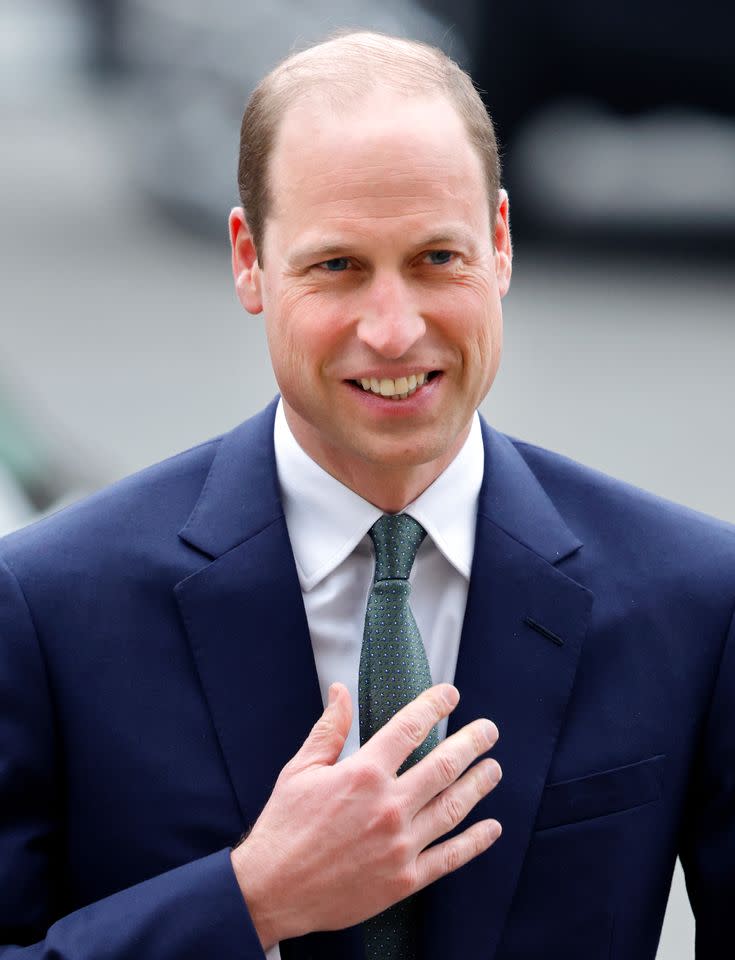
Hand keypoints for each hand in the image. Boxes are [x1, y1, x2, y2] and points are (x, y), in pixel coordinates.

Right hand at [230, 683, 500, 948]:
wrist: (273, 890)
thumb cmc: (284, 827)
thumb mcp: (299, 770)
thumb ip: (328, 729)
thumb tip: (341, 691)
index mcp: (362, 774)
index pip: (409, 728)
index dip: (433, 706)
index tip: (450, 695)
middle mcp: (388, 805)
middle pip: (443, 765)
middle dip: (472, 742)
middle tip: (489, 730)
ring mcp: (400, 844)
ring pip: (453, 807)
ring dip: (479, 784)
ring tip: (494, 769)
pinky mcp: (405, 879)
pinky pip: (450, 856)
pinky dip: (475, 841)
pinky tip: (491, 827)